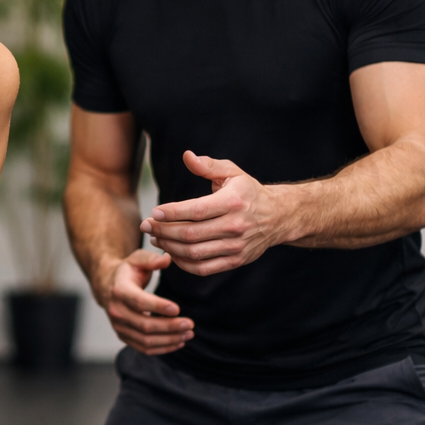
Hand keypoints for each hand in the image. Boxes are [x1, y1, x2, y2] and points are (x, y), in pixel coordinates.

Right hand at [95, 249, 190, 354]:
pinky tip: (178, 342)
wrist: (109, 287)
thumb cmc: (128, 272)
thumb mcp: (137, 259)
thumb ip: (151, 259)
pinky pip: (144, 348)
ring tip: (188, 334)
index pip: (139, 302)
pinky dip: (162, 348)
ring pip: (145, 340)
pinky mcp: (124, 336)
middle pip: (144, 325)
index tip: (178, 309)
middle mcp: (116, 311)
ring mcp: (119, 326)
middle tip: (190, 324)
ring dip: (169, 340)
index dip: (158, 307)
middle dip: (169, 327)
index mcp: (119, 290)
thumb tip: (167, 260)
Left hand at [140, 151, 289, 275]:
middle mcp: (236, 226)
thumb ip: (208, 165)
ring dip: (169, 247)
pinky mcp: (236, 260)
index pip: (196, 210)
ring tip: (155, 237)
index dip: (172, 213)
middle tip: (146, 225)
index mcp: (234, 202)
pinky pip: (203, 268)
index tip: (153, 212)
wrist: (278, 216)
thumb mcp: (232, 172)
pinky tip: (171, 252)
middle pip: (191, 234)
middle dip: (163, 231)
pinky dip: (183, 263)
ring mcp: (236, 246)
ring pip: (194, 252)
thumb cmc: (248, 192)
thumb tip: (187, 156)